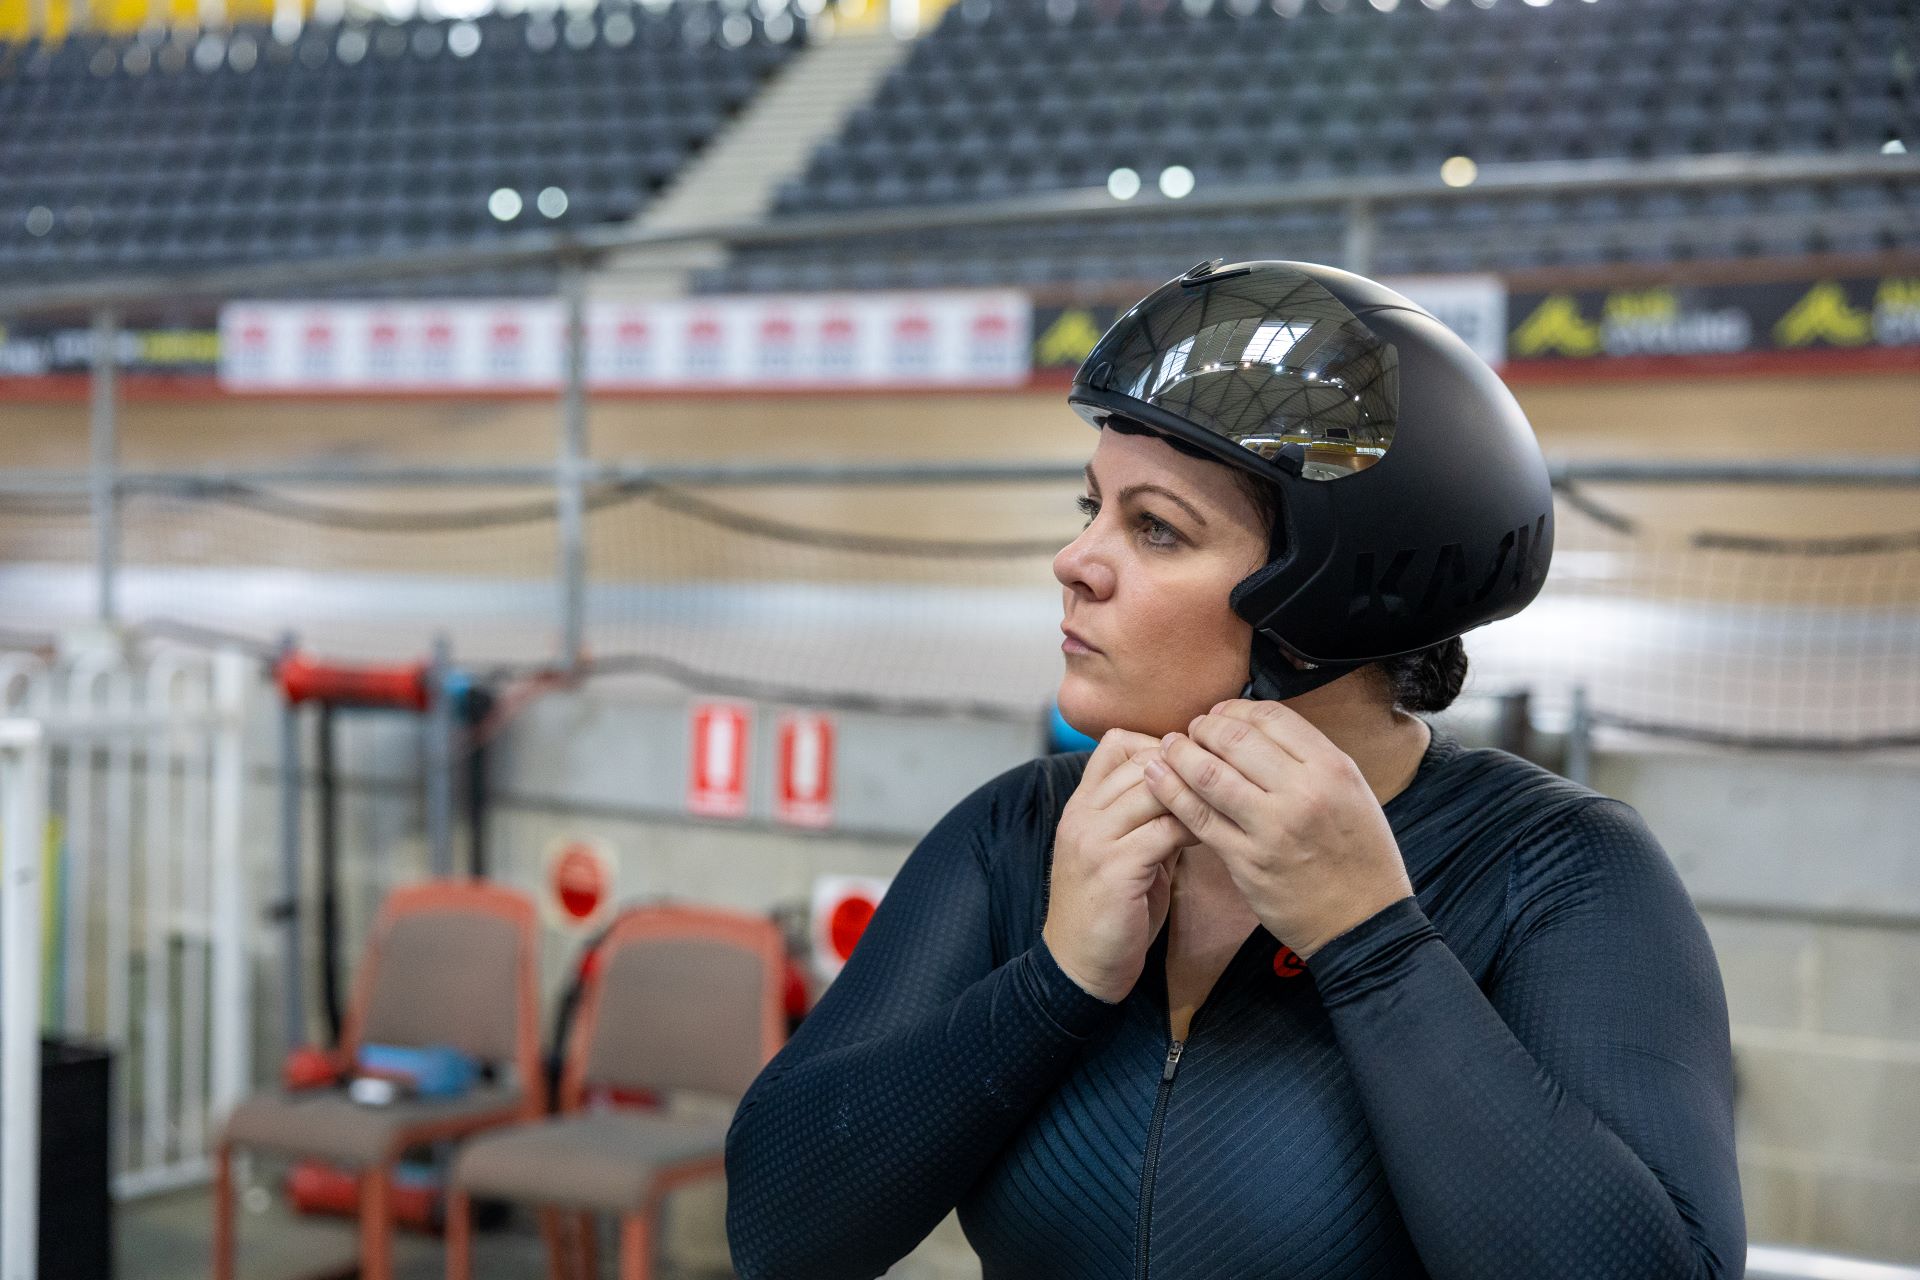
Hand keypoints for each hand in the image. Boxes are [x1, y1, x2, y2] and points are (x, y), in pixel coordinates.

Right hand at [1043, 729, 1200, 1002]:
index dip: (1159, 746)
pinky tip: (1207, 839)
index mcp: (1081, 806)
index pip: (1117, 744)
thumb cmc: (1109, 911)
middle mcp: (1082, 814)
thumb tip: (1192, 792)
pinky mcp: (1114, 868)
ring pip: (1154, 789)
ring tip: (1217, 808)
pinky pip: (1164, 830)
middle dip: (1185, 767)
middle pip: (1140, 759)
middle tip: (1219, 783)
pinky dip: (1192, 829)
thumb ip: (1148, 821)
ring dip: (1192, 796)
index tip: (1192, 766)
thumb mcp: (1122, 854)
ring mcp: (1094, 839)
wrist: (1079, 966)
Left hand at [1138, 700, 1413, 960]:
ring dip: (1180, 754)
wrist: (1363, 922)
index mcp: (1332, 768)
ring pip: (1209, 774)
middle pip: (1234, 738)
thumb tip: (1256, 729)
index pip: (1271, 717)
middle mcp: (1303, 792)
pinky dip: (1171, 792)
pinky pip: (1198, 818)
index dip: (1235, 709)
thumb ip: (1308, 760)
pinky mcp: (1246, 860)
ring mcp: (1272, 827)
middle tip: (1190, 731)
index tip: (1219, 714)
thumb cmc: (1358, 855)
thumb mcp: (1352, 792)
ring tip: (1168, 748)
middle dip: (1203, 728)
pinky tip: (1157, 778)